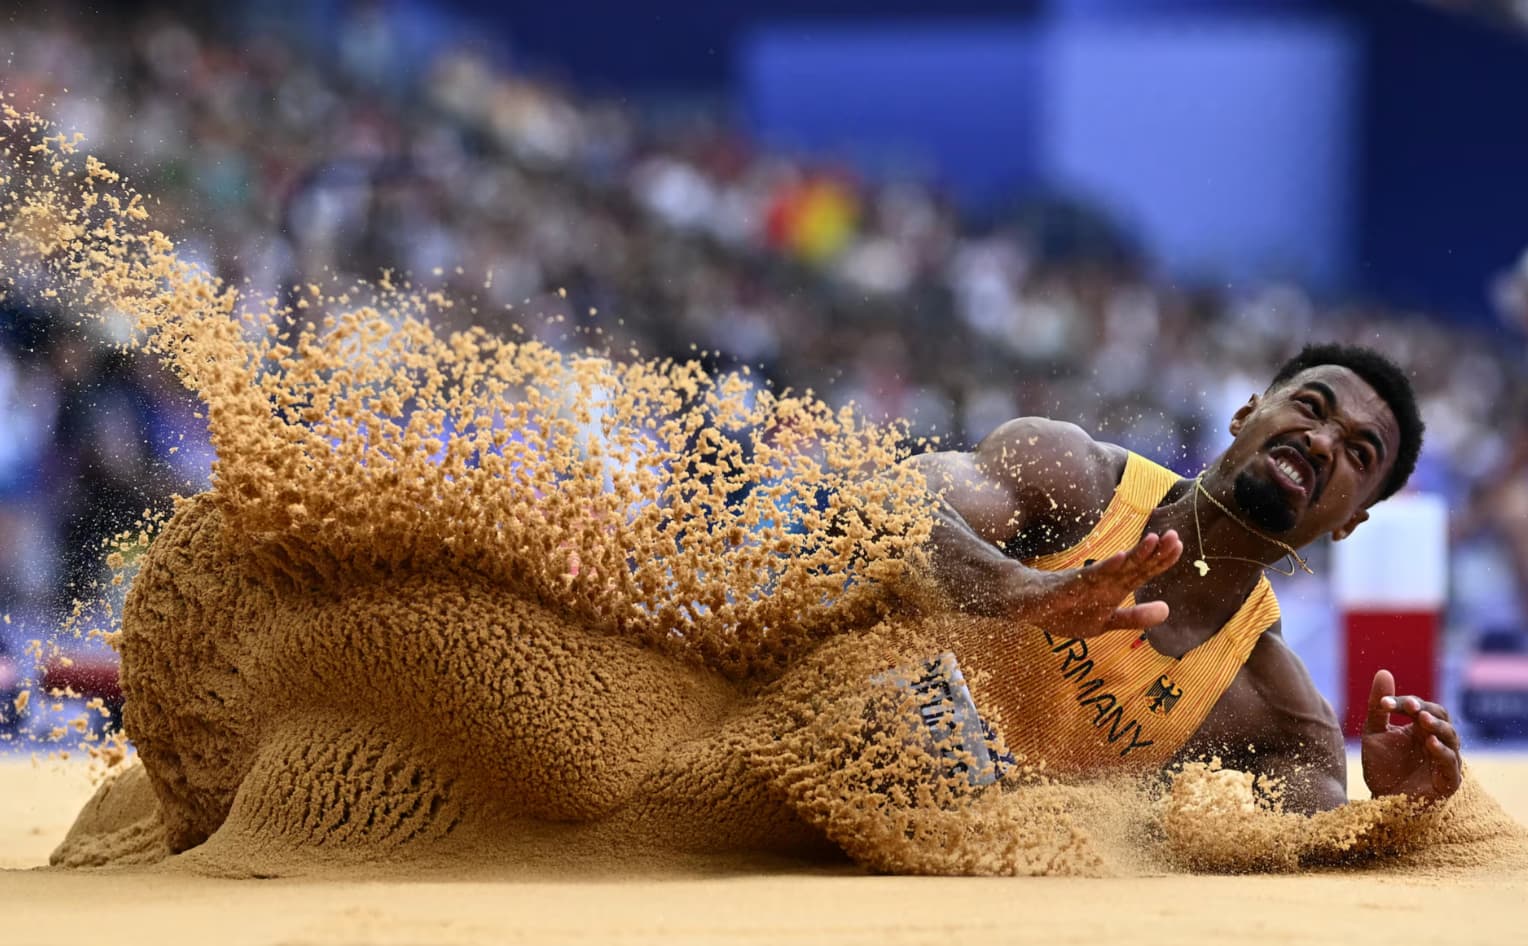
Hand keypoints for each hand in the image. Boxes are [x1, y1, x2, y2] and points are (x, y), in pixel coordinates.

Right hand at [1016, 530, 1181, 638]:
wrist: (1025, 603)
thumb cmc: (1065, 610)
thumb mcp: (1104, 621)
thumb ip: (1133, 618)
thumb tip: (1167, 610)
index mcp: (1112, 589)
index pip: (1141, 573)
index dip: (1160, 561)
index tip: (1179, 545)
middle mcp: (1102, 582)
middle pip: (1132, 566)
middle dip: (1153, 553)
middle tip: (1174, 535)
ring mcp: (1084, 583)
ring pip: (1113, 568)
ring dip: (1133, 555)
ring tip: (1152, 540)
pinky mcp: (1065, 588)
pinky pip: (1087, 578)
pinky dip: (1103, 569)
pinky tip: (1119, 559)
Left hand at [1361, 669, 1461, 802]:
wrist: (1381, 801)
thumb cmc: (1382, 767)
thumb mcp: (1374, 733)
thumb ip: (1378, 707)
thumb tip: (1384, 671)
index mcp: (1420, 728)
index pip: (1420, 706)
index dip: (1404, 702)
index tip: (1383, 704)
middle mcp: (1436, 740)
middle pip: (1441, 716)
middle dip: (1427, 710)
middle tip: (1411, 707)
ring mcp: (1445, 759)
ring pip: (1451, 737)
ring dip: (1438, 726)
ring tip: (1423, 720)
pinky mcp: (1448, 780)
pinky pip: (1451, 763)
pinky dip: (1442, 751)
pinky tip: (1429, 743)